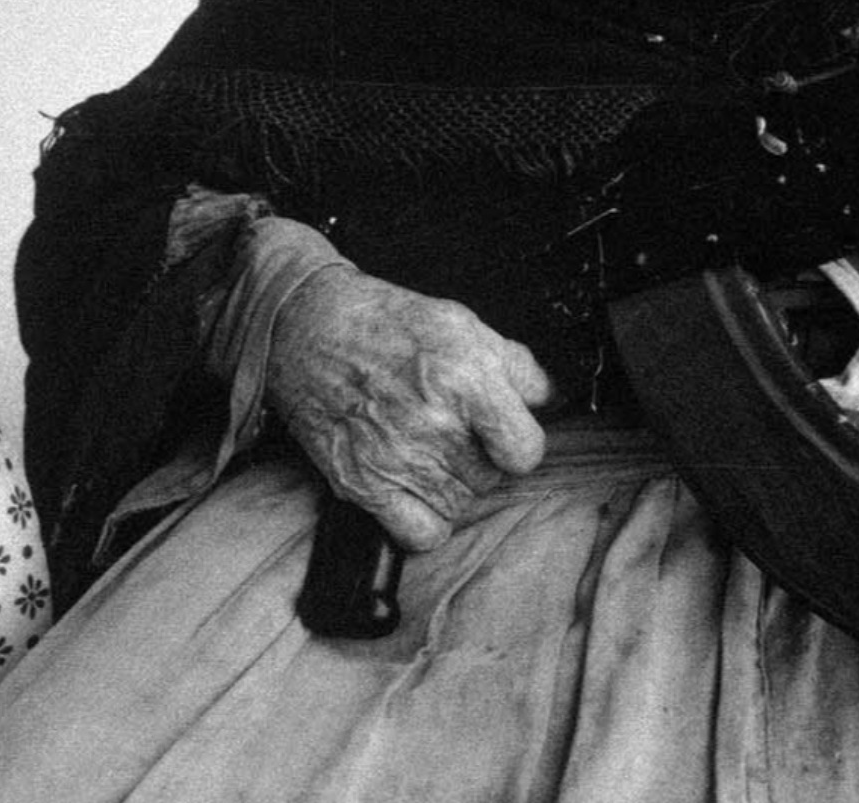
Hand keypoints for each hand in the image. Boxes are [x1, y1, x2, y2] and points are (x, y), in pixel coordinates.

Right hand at [261, 233, 553, 551]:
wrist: (308, 329)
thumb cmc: (388, 323)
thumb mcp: (464, 324)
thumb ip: (517, 366)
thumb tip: (551, 399)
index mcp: (466, 379)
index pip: (525, 452)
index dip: (520, 444)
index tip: (505, 434)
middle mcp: (434, 424)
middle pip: (492, 479)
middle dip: (482, 458)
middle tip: (456, 431)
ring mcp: (397, 459)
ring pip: (461, 505)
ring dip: (454, 485)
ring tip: (431, 450)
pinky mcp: (362, 485)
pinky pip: (421, 534)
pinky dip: (426, 521)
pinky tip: (417, 489)